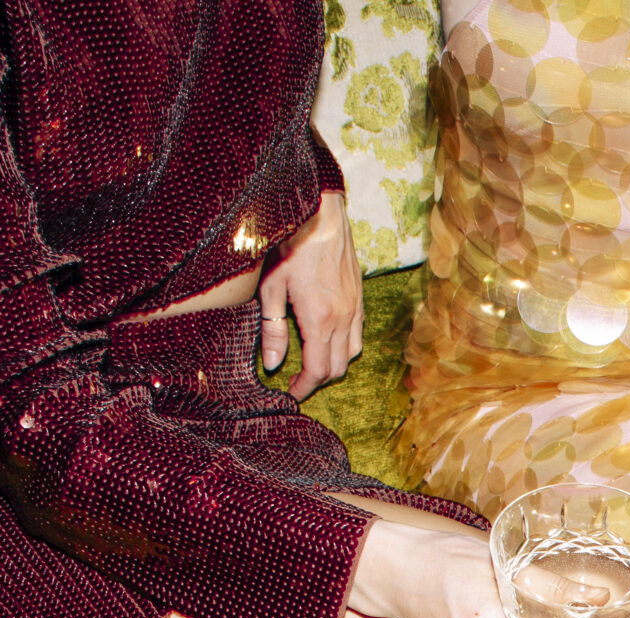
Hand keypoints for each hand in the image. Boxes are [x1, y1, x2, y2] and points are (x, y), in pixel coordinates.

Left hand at [260, 191, 362, 399]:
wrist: (320, 212)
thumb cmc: (290, 245)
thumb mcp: (270, 288)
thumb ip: (272, 330)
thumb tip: (271, 364)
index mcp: (320, 319)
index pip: (318, 370)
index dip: (305, 387)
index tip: (291, 392)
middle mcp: (343, 317)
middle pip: (338, 367)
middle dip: (319, 379)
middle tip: (298, 379)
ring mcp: (355, 307)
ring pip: (352, 353)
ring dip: (334, 363)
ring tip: (313, 360)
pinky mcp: (359, 295)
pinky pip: (358, 332)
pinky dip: (345, 344)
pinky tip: (328, 336)